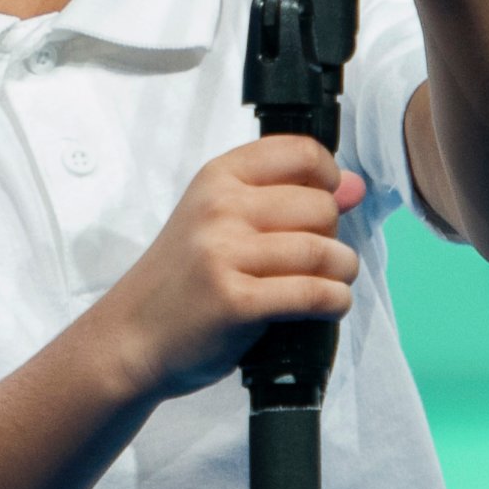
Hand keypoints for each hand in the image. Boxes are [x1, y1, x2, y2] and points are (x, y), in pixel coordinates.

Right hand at [95, 136, 366, 400]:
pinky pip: (314, 294)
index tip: (326, 201)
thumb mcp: (221, 221)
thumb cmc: (183, 279)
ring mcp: (225, 254)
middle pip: (321, 206)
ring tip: (331, 283)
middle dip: (335, 235)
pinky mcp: (237, 301)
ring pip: (323, 252)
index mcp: (218, 177)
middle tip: (318, 258)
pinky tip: (327, 306)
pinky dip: (335, 302)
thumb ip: (286, 198)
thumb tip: (356, 186)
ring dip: (342, 272)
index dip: (329, 177)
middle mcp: (220, 208)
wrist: (133, 336)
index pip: (301, 152)